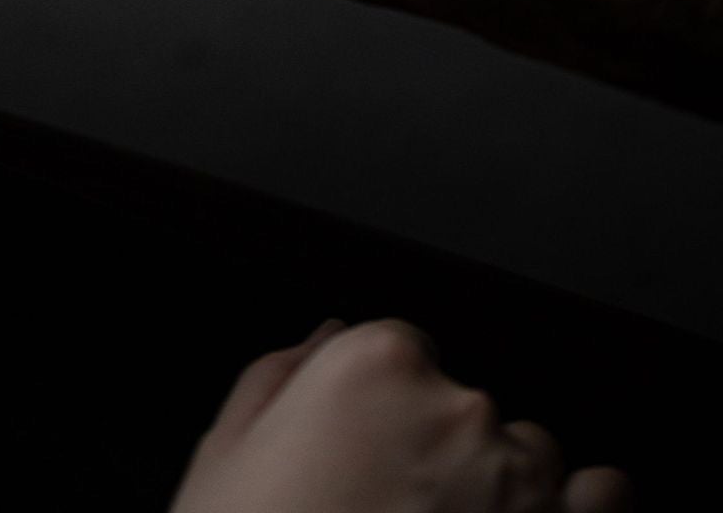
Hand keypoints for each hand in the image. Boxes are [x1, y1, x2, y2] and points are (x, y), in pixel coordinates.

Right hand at [171, 319, 630, 512]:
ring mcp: (520, 481)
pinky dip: (578, 507)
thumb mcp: (227, 454)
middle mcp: (458, 408)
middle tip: (390, 510)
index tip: (364, 452)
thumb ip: (278, 374)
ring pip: (528, 453)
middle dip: (434, 449)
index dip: (376, 407)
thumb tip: (322, 336)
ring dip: (499, 485)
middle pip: (462, 403)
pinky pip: (603, 496)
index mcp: (373, 365)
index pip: (399, 349)